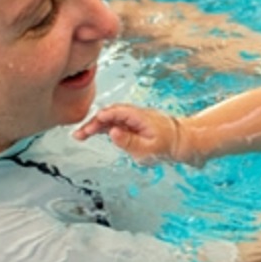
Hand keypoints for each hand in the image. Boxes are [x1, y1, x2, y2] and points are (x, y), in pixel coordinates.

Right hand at [73, 104, 199, 165]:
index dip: (101, 119)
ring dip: (96, 125)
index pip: (116, 113)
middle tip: (78, 135)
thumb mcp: (149, 148)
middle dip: (93, 123)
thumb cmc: (167, 145)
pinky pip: (115, 123)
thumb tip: (112, 132)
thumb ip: (129, 141)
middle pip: (110, 114)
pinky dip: (104, 127)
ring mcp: (134, 119)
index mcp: (139, 117)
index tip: (89, 128)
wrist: (182, 141)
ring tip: (80, 135)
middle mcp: (135, 115)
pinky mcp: (133, 125)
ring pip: (111, 119)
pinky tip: (92, 133)